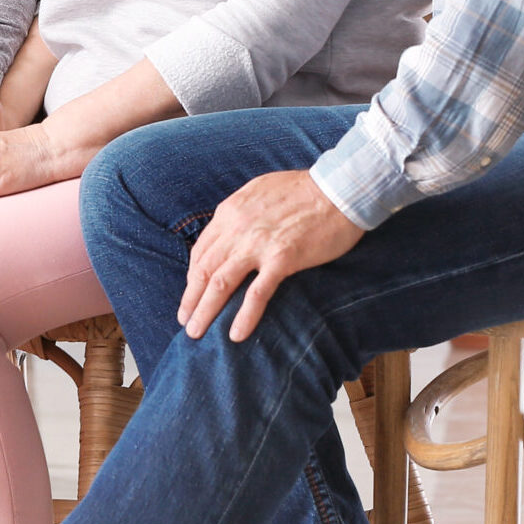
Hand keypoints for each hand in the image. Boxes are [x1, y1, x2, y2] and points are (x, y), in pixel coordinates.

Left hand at [180, 170, 363, 342]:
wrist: (338, 189)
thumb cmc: (303, 190)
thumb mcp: (258, 192)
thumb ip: (239, 213)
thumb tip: (229, 231)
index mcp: (230, 212)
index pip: (201, 250)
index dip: (192, 276)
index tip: (191, 294)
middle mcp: (237, 228)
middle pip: (204, 269)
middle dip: (190, 299)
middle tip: (185, 322)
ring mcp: (258, 245)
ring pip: (221, 283)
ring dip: (205, 311)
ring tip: (197, 332)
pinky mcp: (282, 259)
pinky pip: (257, 293)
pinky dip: (244, 316)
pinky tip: (236, 335)